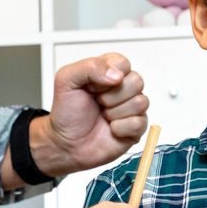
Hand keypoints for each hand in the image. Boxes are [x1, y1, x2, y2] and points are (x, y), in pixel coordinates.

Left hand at [31, 54, 149, 177]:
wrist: (66, 143)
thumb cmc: (67, 113)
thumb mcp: (66, 80)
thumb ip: (90, 67)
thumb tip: (117, 74)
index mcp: (108, 71)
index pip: (123, 63)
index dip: (108, 75)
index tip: (92, 86)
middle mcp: (123, 87)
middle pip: (137, 81)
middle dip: (112, 96)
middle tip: (98, 103)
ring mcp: (131, 108)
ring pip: (140, 102)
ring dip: (115, 112)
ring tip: (103, 116)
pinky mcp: (136, 127)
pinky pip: (139, 123)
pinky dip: (120, 128)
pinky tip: (110, 128)